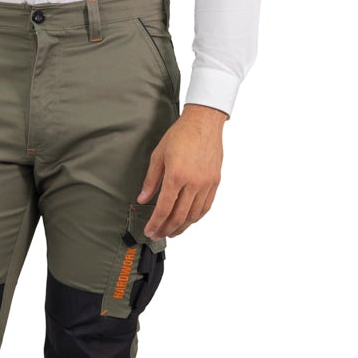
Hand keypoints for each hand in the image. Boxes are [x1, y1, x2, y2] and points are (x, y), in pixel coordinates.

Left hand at [135, 104, 226, 237]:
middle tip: (158, 234)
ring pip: (194, 215)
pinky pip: (206, 207)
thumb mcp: (158, 155)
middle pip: (179, 216)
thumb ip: (151, 180)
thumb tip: (142, 199)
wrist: (204, 122)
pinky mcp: (215, 182)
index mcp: (176, 176)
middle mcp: (193, 183)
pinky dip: (196, 217)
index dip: (155, 224)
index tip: (149, 231)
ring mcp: (206, 184)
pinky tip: (188, 220)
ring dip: (182, 227)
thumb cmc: (180, 135)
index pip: (164, 209)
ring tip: (172, 231)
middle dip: (166, 229)